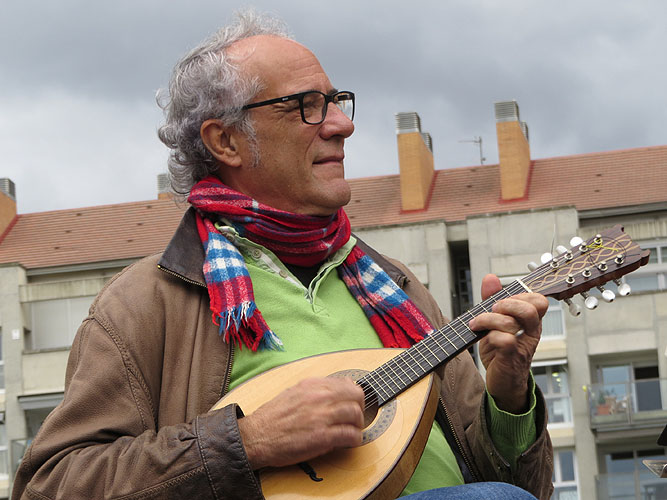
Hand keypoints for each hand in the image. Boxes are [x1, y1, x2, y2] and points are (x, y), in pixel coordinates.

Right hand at [237, 377, 364, 469]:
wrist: (256, 436)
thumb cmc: (272, 418)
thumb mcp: (293, 393)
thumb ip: (314, 390)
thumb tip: (334, 391)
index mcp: (312, 385)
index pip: (346, 383)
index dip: (353, 395)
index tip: (353, 403)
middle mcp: (319, 397)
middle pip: (356, 396)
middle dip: (360, 407)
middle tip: (356, 418)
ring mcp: (322, 416)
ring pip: (356, 414)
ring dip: (358, 424)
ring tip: (353, 431)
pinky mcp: (323, 436)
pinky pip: (350, 435)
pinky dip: (355, 439)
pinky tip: (350, 442)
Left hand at [468, 274, 547, 412]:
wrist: (502, 382)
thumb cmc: (500, 351)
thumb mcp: (495, 321)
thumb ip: (492, 299)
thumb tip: (491, 277)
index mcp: (530, 321)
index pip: (538, 300)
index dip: (520, 295)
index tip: (502, 300)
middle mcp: (531, 332)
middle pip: (533, 308)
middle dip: (507, 303)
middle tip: (493, 308)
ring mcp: (522, 346)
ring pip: (511, 323)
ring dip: (488, 319)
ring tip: (476, 324)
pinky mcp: (511, 359)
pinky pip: (504, 340)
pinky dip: (490, 336)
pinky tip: (482, 339)